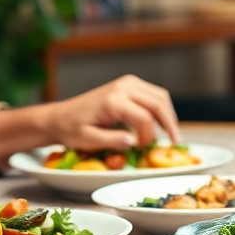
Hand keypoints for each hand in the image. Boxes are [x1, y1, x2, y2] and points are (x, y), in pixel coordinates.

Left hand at [47, 74, 179, 150]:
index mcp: (113, 100)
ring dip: (168, 115)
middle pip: (158, 103)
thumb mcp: (88, 140)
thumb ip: (112, 141)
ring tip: (170, 134)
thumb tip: (134, 142)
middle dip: (169, 124)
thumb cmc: (71, 129)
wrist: (59, 116)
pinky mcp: (129, 84)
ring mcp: (127, 83)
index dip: (150, 137)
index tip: (146, 151)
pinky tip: (160, 124)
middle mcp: (123, 87)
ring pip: (160, 96)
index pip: (144, 118)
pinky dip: (160, 109)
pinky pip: (153, 95)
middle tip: (175, 142)